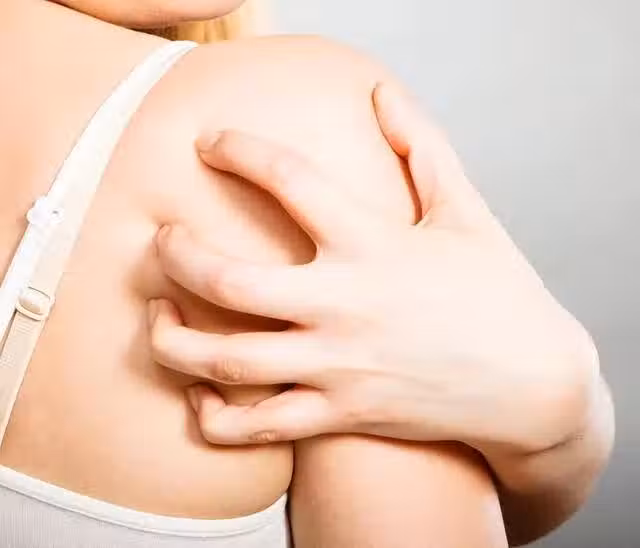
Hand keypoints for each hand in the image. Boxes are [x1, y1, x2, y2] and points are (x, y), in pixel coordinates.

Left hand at [148, 82, 597, 454]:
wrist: (532, 386)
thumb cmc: (499, 293)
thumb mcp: (466, 212)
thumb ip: (422, 147)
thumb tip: (383, 94)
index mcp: (375, 245)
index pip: (288, 179)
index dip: (238, 150)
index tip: (210, 142)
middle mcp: (345, 306)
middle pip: (227, 280)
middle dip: (176, 253)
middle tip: (162, 238)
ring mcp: (338, 366)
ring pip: (227, 360)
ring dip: (173, 339)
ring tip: (157, 314)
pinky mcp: (341, 414)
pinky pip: (259, 426)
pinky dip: (215, 415)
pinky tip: (201, 393)